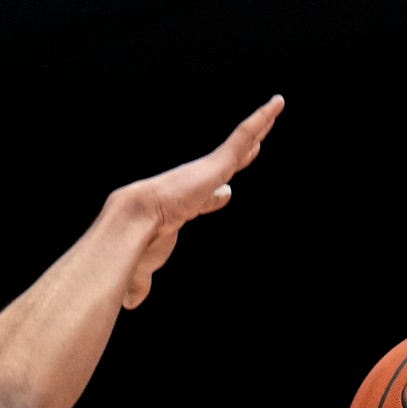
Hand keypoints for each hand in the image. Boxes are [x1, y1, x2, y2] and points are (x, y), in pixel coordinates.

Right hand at [106, 96, 283, 308]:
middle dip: (241, 156)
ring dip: (258, 126)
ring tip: (275, 109)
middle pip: (225, 167)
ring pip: (240, 145)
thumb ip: (141, 285)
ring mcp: (206, 173)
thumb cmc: (133, 250)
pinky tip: (277, 105)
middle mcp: (194, 186)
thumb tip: (129, 303)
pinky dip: (260, 120)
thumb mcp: (143, 271)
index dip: (215, 196)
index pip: (203, 199)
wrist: (130, 228)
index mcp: (181, 208)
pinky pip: (243, 137)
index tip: (226, 193)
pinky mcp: (215, 165)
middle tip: (255, 147)